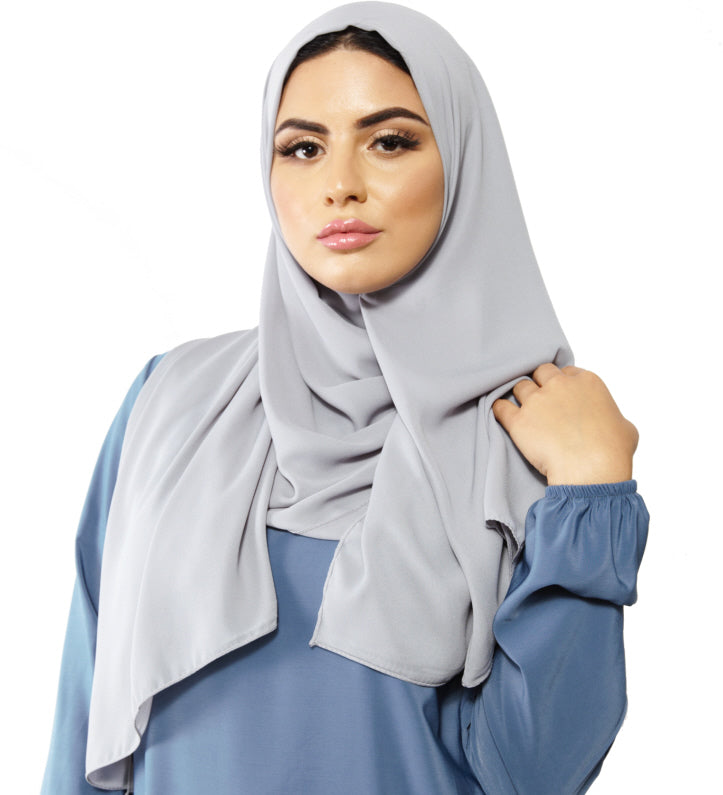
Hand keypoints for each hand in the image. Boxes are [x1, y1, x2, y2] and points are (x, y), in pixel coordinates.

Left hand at [492, 364, 638, 485]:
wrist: (591, 471)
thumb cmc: (612, 452)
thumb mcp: (626, 428)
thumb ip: (613, 416)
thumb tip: (611, 423)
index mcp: (587, 382)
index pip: (567, 372)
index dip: (563, 384)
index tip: (562, 396)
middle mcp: (560, 386)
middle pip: (541, 372)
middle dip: (540, 383)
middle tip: (541, 400)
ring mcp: (537, 401)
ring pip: (520, 387)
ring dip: (520, 396)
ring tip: (523, 409)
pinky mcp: (519, 421)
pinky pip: (500, 407)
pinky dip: (499, 409)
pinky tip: (501, 413)